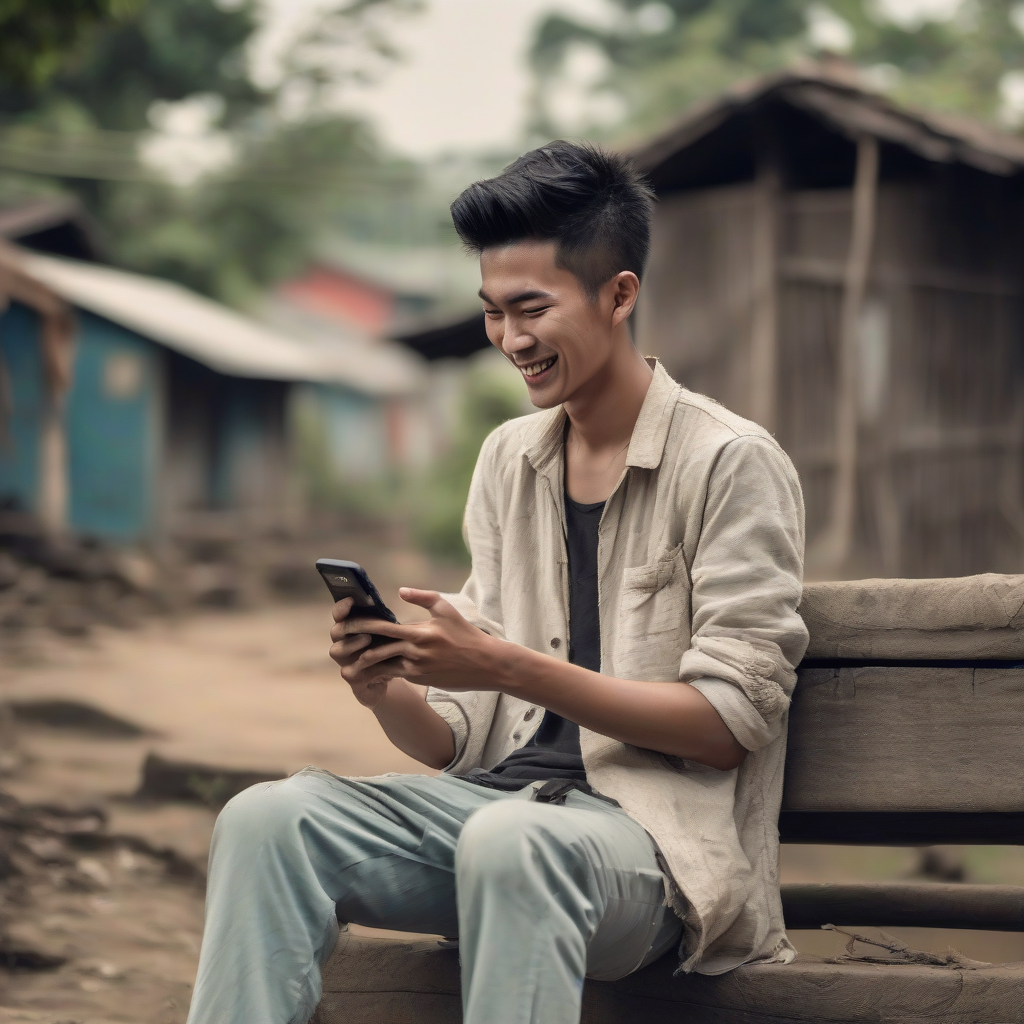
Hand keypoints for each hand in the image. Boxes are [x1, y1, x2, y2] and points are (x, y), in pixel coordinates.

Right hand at [329, 597, 404, 708]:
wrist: (394, 674)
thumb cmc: (390, 647)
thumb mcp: (390, 632)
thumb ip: (384, 618)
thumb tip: (396, 596)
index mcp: (350, 628)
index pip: (339, 613)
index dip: (342, 606)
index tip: (352, 599)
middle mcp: (342, 642)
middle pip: (335, 630)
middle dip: (348, 625)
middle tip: (363, 619)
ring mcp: (344, 661)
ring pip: (337, 650)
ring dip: (351, 643)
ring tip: (367, 638)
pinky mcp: (351, 677)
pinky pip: (350, 671)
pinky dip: (363, 665)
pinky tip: (377, 662)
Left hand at [336, 589, 507, 691]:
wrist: (485, 664)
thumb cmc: (465, 634)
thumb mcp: (446, 609)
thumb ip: (422, 597)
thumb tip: (400, 590)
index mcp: (419, 632)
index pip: (383, 628)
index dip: (361, 625)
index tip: (346, 622)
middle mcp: (415, 652)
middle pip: (376, 649)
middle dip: (356, 647)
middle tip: (340, 644)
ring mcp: (417, 669)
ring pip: (383, 666)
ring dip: (365, 664)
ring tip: (349, 662)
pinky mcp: (420, 680)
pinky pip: (395, 675)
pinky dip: (382, 672)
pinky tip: (371, 670)